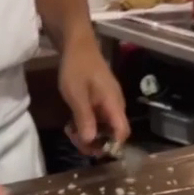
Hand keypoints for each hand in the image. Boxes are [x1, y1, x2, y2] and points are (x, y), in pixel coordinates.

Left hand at [58, 33, 129, 152]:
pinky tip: (72, 124)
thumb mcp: (76, 94)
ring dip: (89, 135)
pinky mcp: (101, 101)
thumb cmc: (77, 66)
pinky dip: (87, 125)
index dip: (111, 145)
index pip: (122, 132)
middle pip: (113, 133)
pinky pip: (98, 120)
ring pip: (104, 128)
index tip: (94, 150)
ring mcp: (108, 103)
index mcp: (114, 103)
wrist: (77, 43)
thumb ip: (84, 117)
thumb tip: (90, 141)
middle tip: (76, 142)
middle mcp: (115, 105)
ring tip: (71, 133)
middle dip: (96, 143)